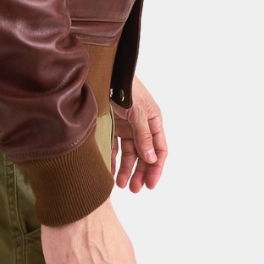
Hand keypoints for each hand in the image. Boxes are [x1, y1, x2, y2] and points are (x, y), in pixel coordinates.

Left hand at [111, 76, 167, 192]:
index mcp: (153, 121)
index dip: (156, 168)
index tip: (150, 184)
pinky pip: (114, 147)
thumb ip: (143, 135)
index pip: (159, 149)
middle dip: (140, 173)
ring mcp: (127, 127)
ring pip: (129, 154)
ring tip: (121, 185)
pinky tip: (111, 172)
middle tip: (134, 189)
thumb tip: (151, 158)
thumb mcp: (137, 111)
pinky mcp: (112, 126)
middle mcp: (142, 126)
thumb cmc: (125, 88)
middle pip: (144, 155)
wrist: (104, 74)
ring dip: (127, 170)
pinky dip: (113, 160)